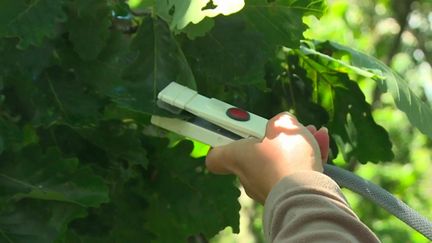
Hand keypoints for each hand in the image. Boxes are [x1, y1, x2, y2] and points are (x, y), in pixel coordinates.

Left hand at [205, 112, 329, 203]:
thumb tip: (282, 125)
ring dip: (296, 146)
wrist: (304, 195)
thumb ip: (279, 122)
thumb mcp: (283, 126)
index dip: (221, 143)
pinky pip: (294, 173)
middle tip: (288, 129)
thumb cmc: (285, 158)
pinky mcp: (285, 197)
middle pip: (256, 154)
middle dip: (275, 139)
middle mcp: (248, 177)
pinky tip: (322, 142)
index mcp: (238, 158)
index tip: (230, 133)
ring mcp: (266, 189)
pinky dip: (307, 159)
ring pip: (279, 162)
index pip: (216, 157)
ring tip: (313, 132)